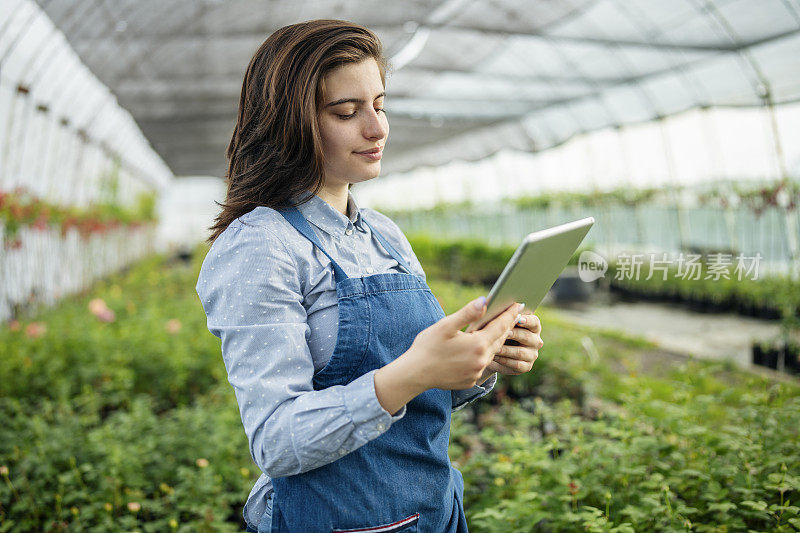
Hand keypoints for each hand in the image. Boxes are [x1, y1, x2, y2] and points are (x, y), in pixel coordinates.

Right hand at [401, 297, 523, 390]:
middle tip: (513, 314)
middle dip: (506, 326)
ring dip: (496, 340)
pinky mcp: (470, 380)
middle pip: (499, 340)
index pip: (500, 326)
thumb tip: (484, 301)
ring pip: (492, 353)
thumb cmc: (427, 346)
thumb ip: (467, 313)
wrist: (415, 374)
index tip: (518, 304)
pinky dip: (484, 354)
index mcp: (478, 345)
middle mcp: (481, 360)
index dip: (509, 314)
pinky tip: (482, 348)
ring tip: (500, 328)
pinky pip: (482, 365)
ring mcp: (476, 372)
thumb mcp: (445, 326)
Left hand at [479, 310, 541, 380]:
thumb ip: (496, 313)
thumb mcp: (494, 321)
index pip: (534, 322)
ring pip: (520, 352)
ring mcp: (532, 354)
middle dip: (514, 334)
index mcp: (532, 326)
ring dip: (506, 349)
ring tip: (494, 347)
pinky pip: (516, 364)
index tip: (518, 318)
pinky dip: (504, 360)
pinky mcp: (526, 367)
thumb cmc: (493, 331)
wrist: (490, 353)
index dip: (527, 320)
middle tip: (503, 333)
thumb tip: (485, 303)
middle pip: (527, 337)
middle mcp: (536, 340)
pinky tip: (494, 357)